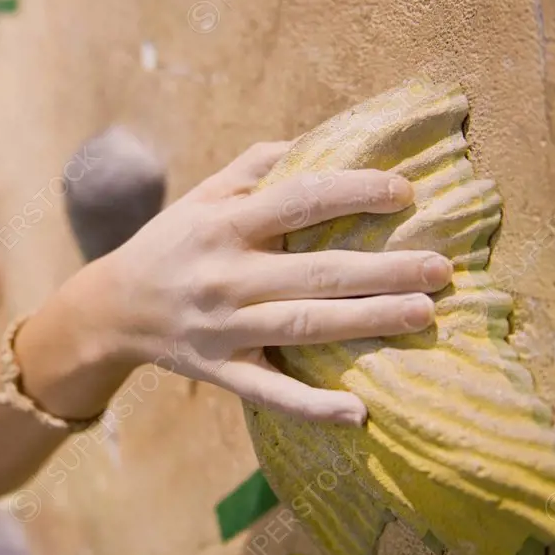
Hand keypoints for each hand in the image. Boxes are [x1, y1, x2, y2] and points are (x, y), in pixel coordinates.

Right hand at [86, 141, 453, 424]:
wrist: (113, 307)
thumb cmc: (171, 242)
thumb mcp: (201, 195)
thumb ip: (254, 167)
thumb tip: (315, 142)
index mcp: (223, 225)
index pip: (298, 200)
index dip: (353, 191)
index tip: (405, 192)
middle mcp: (225, 276)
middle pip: (314, 272)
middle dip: (381, 269)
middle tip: (441, 268)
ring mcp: (223, 328)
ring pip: (302, 327)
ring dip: (365, 322)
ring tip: (423, 313)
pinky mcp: (220, 370)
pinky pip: (268, 391)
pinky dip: (311, 405)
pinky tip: (357, 412)